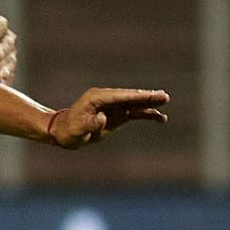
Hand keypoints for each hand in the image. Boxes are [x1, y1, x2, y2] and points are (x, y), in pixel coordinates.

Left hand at [0, 8, 17, 83]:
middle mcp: (5, 37)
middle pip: (8, 42)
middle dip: (4, 49)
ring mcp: (7, 51)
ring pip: (11, 58)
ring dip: (8, 66)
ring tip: (4, 75)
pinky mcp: (5, 63)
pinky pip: (9, 70)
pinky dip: (9, 78)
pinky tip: (6, 86)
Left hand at [45, 88, 169, 148]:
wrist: (64, 133)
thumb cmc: (70, 130)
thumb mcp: (78, 128)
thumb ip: (90, 123)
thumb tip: (102, 119)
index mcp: (98, 98)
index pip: (121, 96)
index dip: (136, 96)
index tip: (149, 96)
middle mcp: (107, 99)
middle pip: (131, 97)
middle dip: (147, 97)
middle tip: (164, 96)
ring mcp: (113, 106)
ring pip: (135, 103)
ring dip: (149, 103)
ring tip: (165, 102)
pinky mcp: (117, 115)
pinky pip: (134, 113)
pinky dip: (146, 114)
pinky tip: (159, 117)